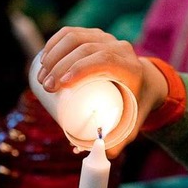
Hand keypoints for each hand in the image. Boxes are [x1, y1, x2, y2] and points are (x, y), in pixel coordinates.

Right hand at [36, 26, 168, 157]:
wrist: (146, 83)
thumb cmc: (135, 107)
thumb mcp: (132, 125)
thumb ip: (116, 144)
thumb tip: (92, 155)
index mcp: (131, 67)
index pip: (103, 60)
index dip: (79, 69)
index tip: (60, 86)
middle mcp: (120, 48)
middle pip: (86, 49)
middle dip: (60, 65)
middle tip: (46, 87)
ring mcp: (107, 39)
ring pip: (76, 38)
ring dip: (54, 54)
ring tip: (42, 76)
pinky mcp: (95, 35)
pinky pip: (72, 33)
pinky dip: (55, 43)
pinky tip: (44, 57)